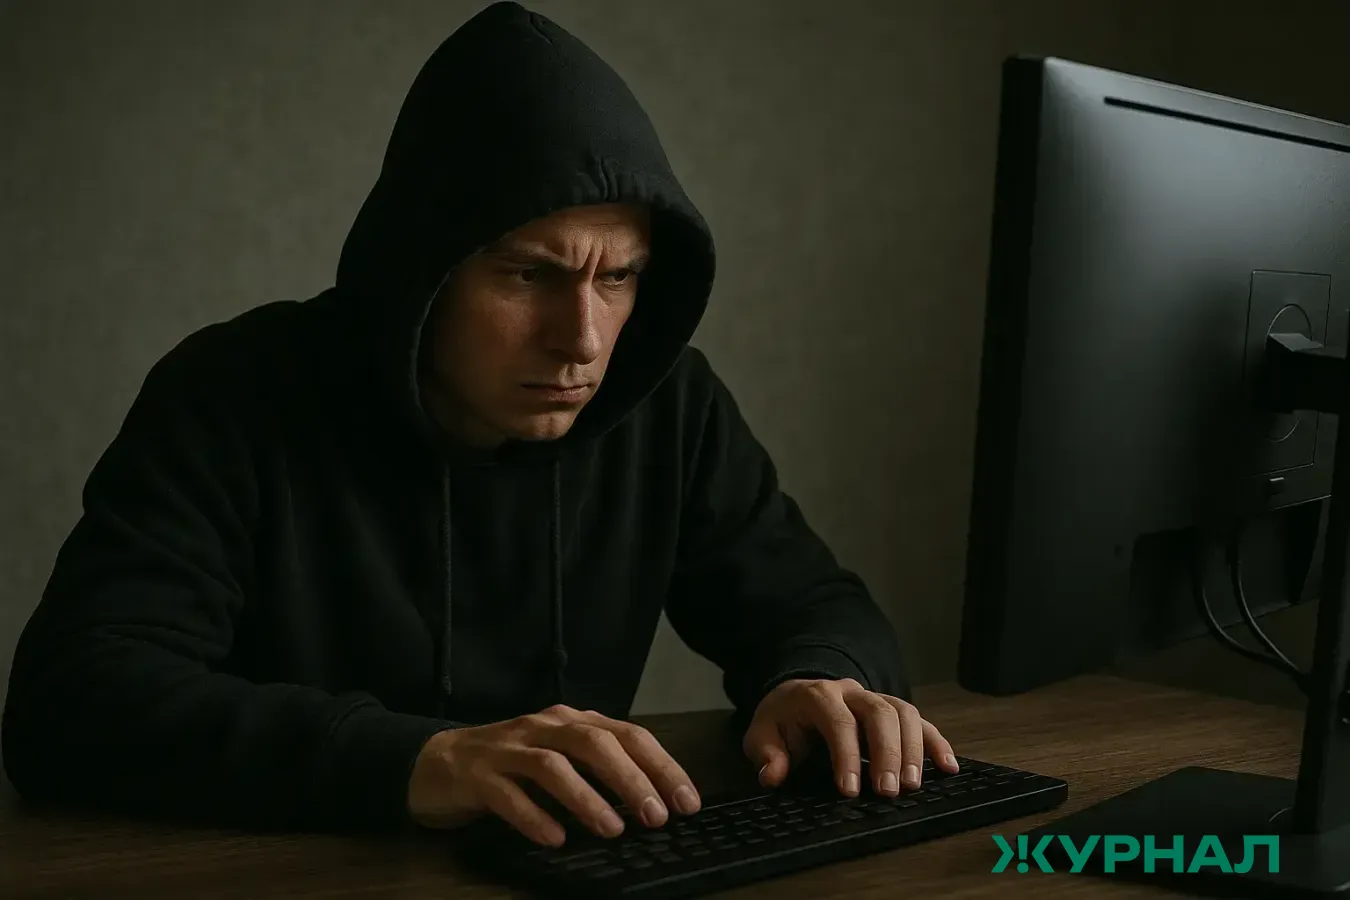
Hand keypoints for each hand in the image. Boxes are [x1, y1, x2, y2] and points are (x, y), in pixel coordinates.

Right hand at [406, 704, 701, 846]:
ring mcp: (508, 749)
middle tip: (656, 815)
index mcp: (570, 721)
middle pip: (593, 742)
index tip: (687, 801)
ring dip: (586, 798)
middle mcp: (543, 727)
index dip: (660, 766)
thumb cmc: (509, 765)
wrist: (434, 762)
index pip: (627, 735)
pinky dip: (533, 817)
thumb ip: (598, 771)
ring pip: (552, 766)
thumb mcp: (558, 759)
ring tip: (612, 829)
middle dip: (629, 778)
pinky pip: (507, 795)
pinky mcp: (477, 775)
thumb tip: (654, 801)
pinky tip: (553, 838)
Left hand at [742, 677, 957, 797]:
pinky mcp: (892, 711)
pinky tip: (948, 767)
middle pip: (879, 713)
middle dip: (887, 752)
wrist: (795, 696)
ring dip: (914, 748)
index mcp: (817, 695)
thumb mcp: (761, 734)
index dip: (846, 755)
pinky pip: (920, 721)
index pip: (838, 721)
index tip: (850, 790)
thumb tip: (773, 774)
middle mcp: (850, 692)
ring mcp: (875, 698)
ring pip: (904, 712)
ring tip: (914, 785)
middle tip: (889, 791)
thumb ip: (766, 753)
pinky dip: (936, 743)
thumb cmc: (782, 720)